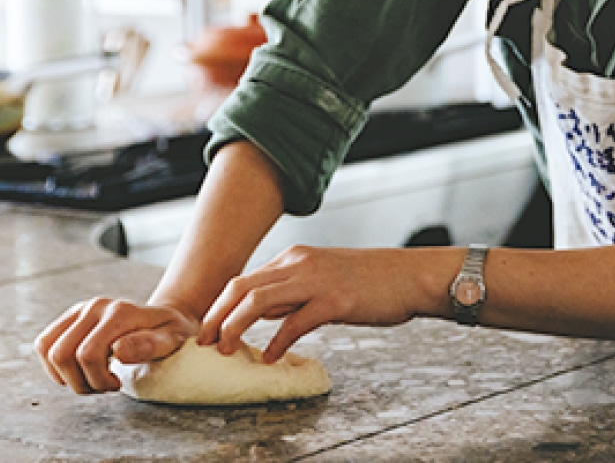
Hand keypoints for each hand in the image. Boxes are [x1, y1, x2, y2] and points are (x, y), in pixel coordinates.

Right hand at [35, 298, 198, 393]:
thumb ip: (149, 345)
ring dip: (67, 376)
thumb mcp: (171, 340)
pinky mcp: (70, 317)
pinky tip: (81, 370)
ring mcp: (80, 309)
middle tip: (105, 386)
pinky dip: (56, 367)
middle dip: (80, 382)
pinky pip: (44, 345)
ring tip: (94, 378)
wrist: (162, 318)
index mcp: (120, 312)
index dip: (98, 380)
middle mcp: (96, 306)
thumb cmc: (168, 333)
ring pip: (49, 350)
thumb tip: (119, 351)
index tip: (117, 384)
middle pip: (62, 354)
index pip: (88, 354)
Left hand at [199, 246, 444, 362]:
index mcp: (296, 257)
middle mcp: (300, 263)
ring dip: (235, 327)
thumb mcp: (323, 277)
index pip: (244, 279)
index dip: (221, 306)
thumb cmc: (370, 280)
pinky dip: (277, 342)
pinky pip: (295, 322)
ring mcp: (317, 280)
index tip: (209, 330)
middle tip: (204, 342)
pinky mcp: (335, 300)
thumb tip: (263, 313)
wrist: (410, 276)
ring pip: (259, 301)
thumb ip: (292, 291)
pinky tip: (271, 357)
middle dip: (217, 316)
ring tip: (226, 350)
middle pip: (242, 287)